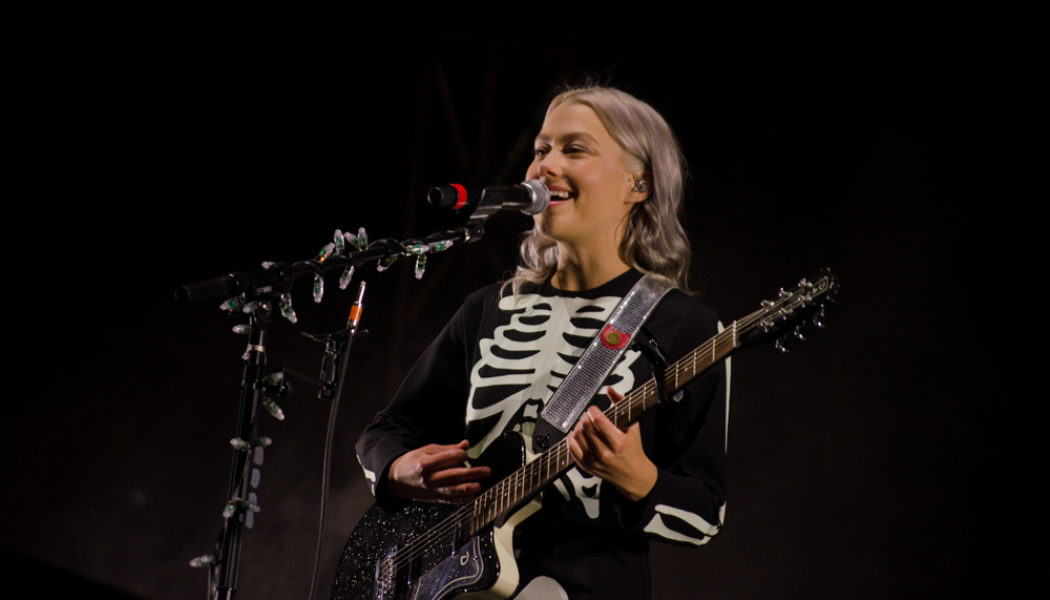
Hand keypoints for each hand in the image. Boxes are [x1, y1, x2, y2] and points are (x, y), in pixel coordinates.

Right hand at [387, 440, 490, 502]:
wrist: (397, 479)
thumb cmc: (412, 462)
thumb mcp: (426, 451)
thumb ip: (447, 449)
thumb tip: (465, 445)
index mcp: (425, 464)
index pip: (447, 459)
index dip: (459, 455)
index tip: (465, 453)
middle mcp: (429, 478)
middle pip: (453, 476)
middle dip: (471, 473)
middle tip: (486, 471)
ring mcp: (432, 490)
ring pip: (452, 491)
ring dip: (467, 488)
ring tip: (479, 486)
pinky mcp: (434, 498)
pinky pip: (450, 500)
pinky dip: (461, 499)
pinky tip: (471, 497)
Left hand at [567, 387, 657, 501]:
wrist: (633, 475)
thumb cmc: (633, 449)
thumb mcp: (633, 426)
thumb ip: (621, 405)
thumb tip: (610, 390)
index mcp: (618, 442)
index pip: (598, 421)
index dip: (593, 410)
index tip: (594, 409)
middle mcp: (605, 453)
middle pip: (586, 427)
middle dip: (586, 418)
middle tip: (589, 417)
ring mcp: (594, 460)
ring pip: (577, 436)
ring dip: (578, 426)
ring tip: (584, 424)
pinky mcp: (586, 466)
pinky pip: (571, 448)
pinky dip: (571, 438)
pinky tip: (577, 434)